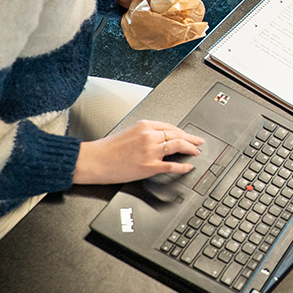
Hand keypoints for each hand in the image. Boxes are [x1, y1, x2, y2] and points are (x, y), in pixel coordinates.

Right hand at [73, 120, 204, 184]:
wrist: (94, 160)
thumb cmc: (106, 149)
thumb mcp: (128, 131)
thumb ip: (144, 132)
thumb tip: (158, 137)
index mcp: (144, 125)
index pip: (170, 126)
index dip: (182, 131)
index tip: (187, 134)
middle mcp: (149, 136)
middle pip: (177, 134)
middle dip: (191, 138)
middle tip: (199, 141)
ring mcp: (151, 151)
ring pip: (178, 146)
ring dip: (191, 148)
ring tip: (196, 151)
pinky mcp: (149, 166)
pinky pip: (172, 165)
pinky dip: (183, 166)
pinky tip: (188, 167)